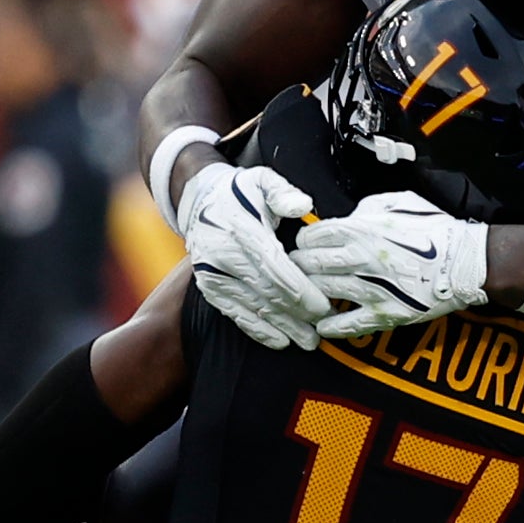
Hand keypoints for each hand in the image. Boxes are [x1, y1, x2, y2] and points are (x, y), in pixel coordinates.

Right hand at [175, 160, 323, 350]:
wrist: (200, 202)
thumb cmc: (241, 194)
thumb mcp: (262, 181)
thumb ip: (283, 192)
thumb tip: (302, 205)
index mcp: (240, 229)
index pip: (274, 267)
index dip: (301, 290)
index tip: (323, 306)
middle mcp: (222, 254)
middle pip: (267, 291)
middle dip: (298, 313)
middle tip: (323, 326)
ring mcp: (212, 274)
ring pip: (254, 307)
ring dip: (283, 327)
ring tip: (308, 340)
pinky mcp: (209, 287)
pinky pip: (235, 313)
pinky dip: (258, 330)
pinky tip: (280, 340)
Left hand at [295, 192, 489, 337]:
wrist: (467, 261)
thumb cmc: (437, 230)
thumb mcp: (399, 202)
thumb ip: (367, 208)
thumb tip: (349, 217)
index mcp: (362, 229)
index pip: (312, 236)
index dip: (305, 241)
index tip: (306, 246)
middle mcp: (361, 258)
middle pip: (311, 264)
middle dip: (301, 267)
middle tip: (300, 271)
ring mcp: (372, 288)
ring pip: (325, 292)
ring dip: (312, 294)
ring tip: (309, 295)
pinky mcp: (386, 313)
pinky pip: (350, 323)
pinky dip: (333, 326)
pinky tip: (323, 326)